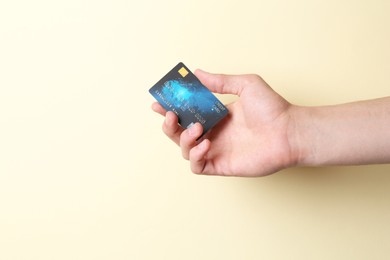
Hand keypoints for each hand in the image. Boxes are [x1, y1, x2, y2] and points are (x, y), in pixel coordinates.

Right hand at [152, 69, 298, 176]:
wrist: (289, 131)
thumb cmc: (272, 108)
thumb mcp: (245, 85)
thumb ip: (220, 81)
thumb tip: (197, 72)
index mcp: (216, 115)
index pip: (186, 112)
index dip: (170, 108)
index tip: (159, 101)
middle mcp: (213, 132)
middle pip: (179, 132)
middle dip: (169, 124)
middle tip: (170, 114)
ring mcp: (216, 150)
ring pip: (184, 149)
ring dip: (183, 138)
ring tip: (198, 128)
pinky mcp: (221, 165)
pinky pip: (197, 165)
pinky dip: (194, 155)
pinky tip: (205, 144)